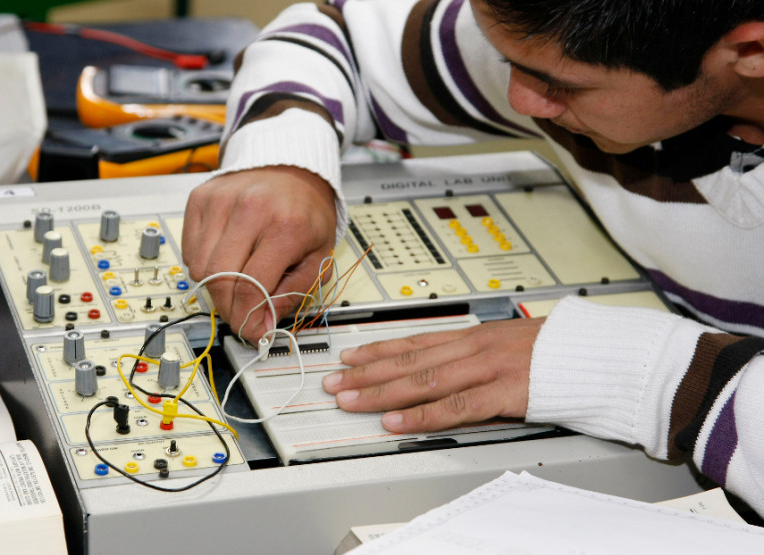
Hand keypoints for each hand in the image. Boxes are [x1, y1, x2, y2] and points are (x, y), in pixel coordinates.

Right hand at [182, 165, 337, 343]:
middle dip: (229, 309)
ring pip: (199, 268)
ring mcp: (220, 202)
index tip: (253, 331)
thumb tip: (264, 325)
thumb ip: (295, 294)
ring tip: (239, 276)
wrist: (292, 166)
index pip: (250, 288)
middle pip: (219, 280)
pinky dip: (203, 263)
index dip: (247, 320)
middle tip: (242, 313)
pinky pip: (189, 249)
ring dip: (216, 285)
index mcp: (285, 226)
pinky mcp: (200, 199)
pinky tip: (226, 255)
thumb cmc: (306, 210)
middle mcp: (250, 209)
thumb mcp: (319, 256)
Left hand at [322, 318, 543, 432]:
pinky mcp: (503, 392)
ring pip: (423, 381)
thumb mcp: (507, 341)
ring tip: (351, 400)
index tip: (349, 357)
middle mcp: (472, 347)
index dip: (378, 350)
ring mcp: (485, 368)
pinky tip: (397, 421)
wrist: (596, 353)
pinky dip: (423, 415)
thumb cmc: (555, 349)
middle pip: (408, 361)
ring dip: (382, 392)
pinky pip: (455, 406)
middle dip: (367, 373)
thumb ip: (474, 351)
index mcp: (472, 335)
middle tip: (335, 382)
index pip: (414, 341)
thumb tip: (444, 361)